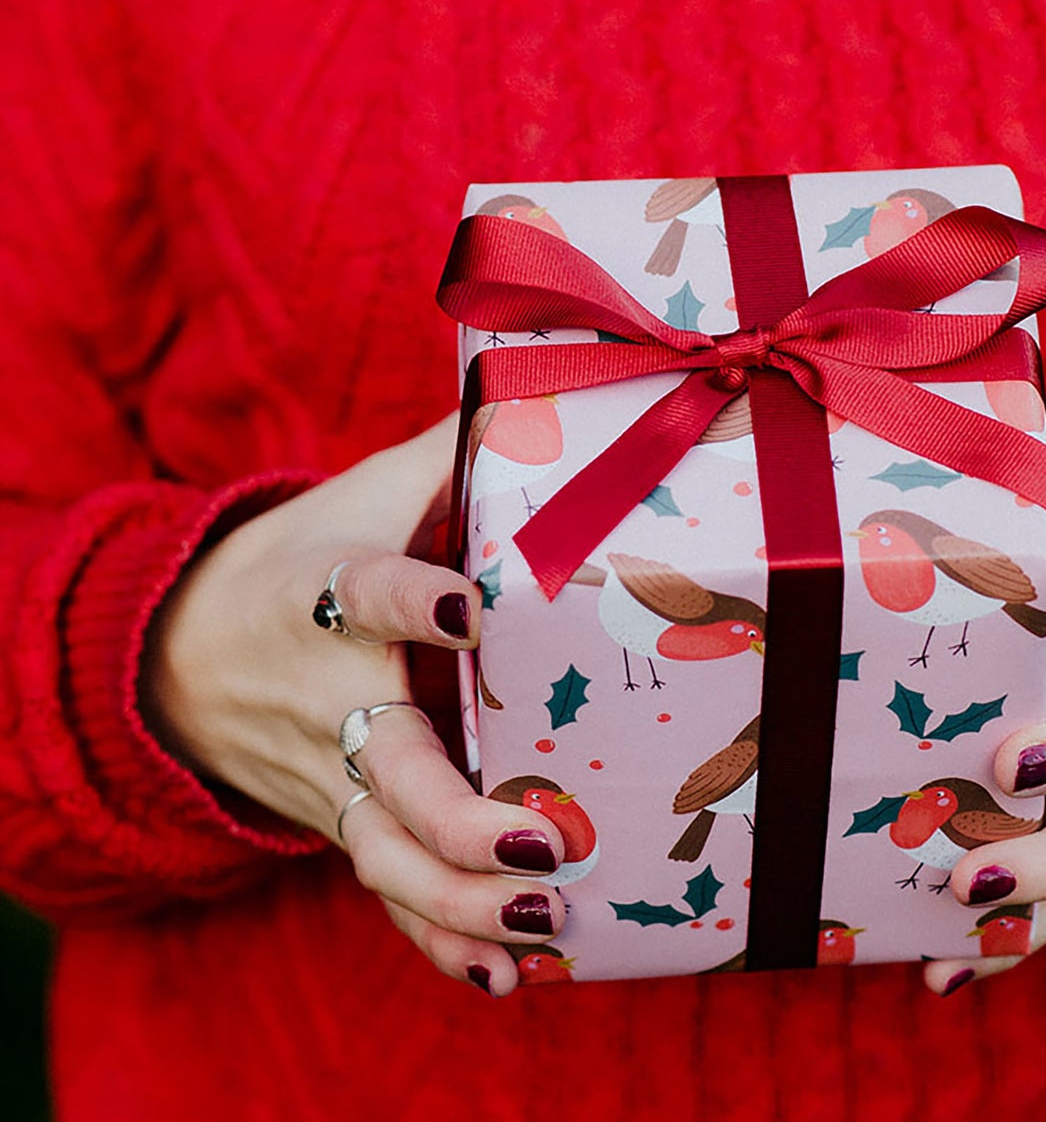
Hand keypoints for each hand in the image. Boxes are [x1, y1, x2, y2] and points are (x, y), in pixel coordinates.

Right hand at [142, 417, 564, 996]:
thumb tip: (544, 390)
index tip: (474, 606)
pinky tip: (504, 973)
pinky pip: (383, 892)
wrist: (183, 649)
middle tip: (542, 837)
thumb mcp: (360, 493)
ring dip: (462, 898)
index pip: (374, 594)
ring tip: (543, 918)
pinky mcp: (337, 820)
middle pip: (388, 768)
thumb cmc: (298, 558)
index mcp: (331, 595)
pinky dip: (438, 939)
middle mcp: (328, 697)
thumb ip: (450, 452)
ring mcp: (328, 774)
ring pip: (388, 854)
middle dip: (461, 816)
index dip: (419, 602)